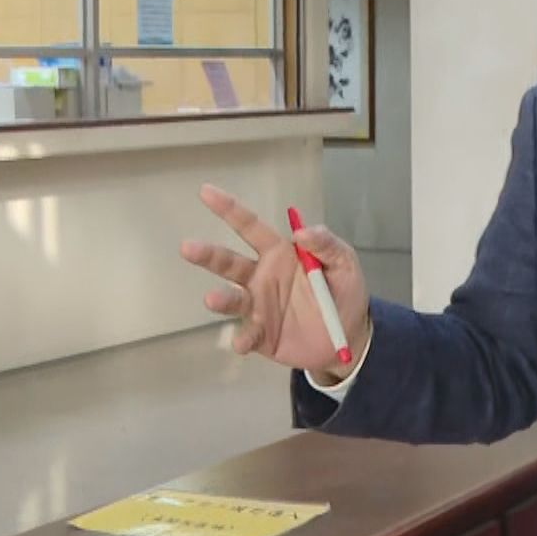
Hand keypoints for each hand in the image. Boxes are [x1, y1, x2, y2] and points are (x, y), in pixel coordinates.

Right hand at [180, 184, 371, 382]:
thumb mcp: (344, 262)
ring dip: (221, 299)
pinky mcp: (261, 334)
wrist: (349, 336)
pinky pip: (247, 335)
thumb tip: (302, 232)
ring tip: (212, 299)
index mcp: (278, 253)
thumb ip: (327, 244)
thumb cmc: (343, 291)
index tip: (206, 192)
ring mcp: (258, 306)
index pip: (250, 226)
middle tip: (188, 247)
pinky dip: (242, 339)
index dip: (229, 209)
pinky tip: (242, 343)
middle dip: (208, 254)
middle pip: (229, 262)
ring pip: (232, 299)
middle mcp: (261, 277)